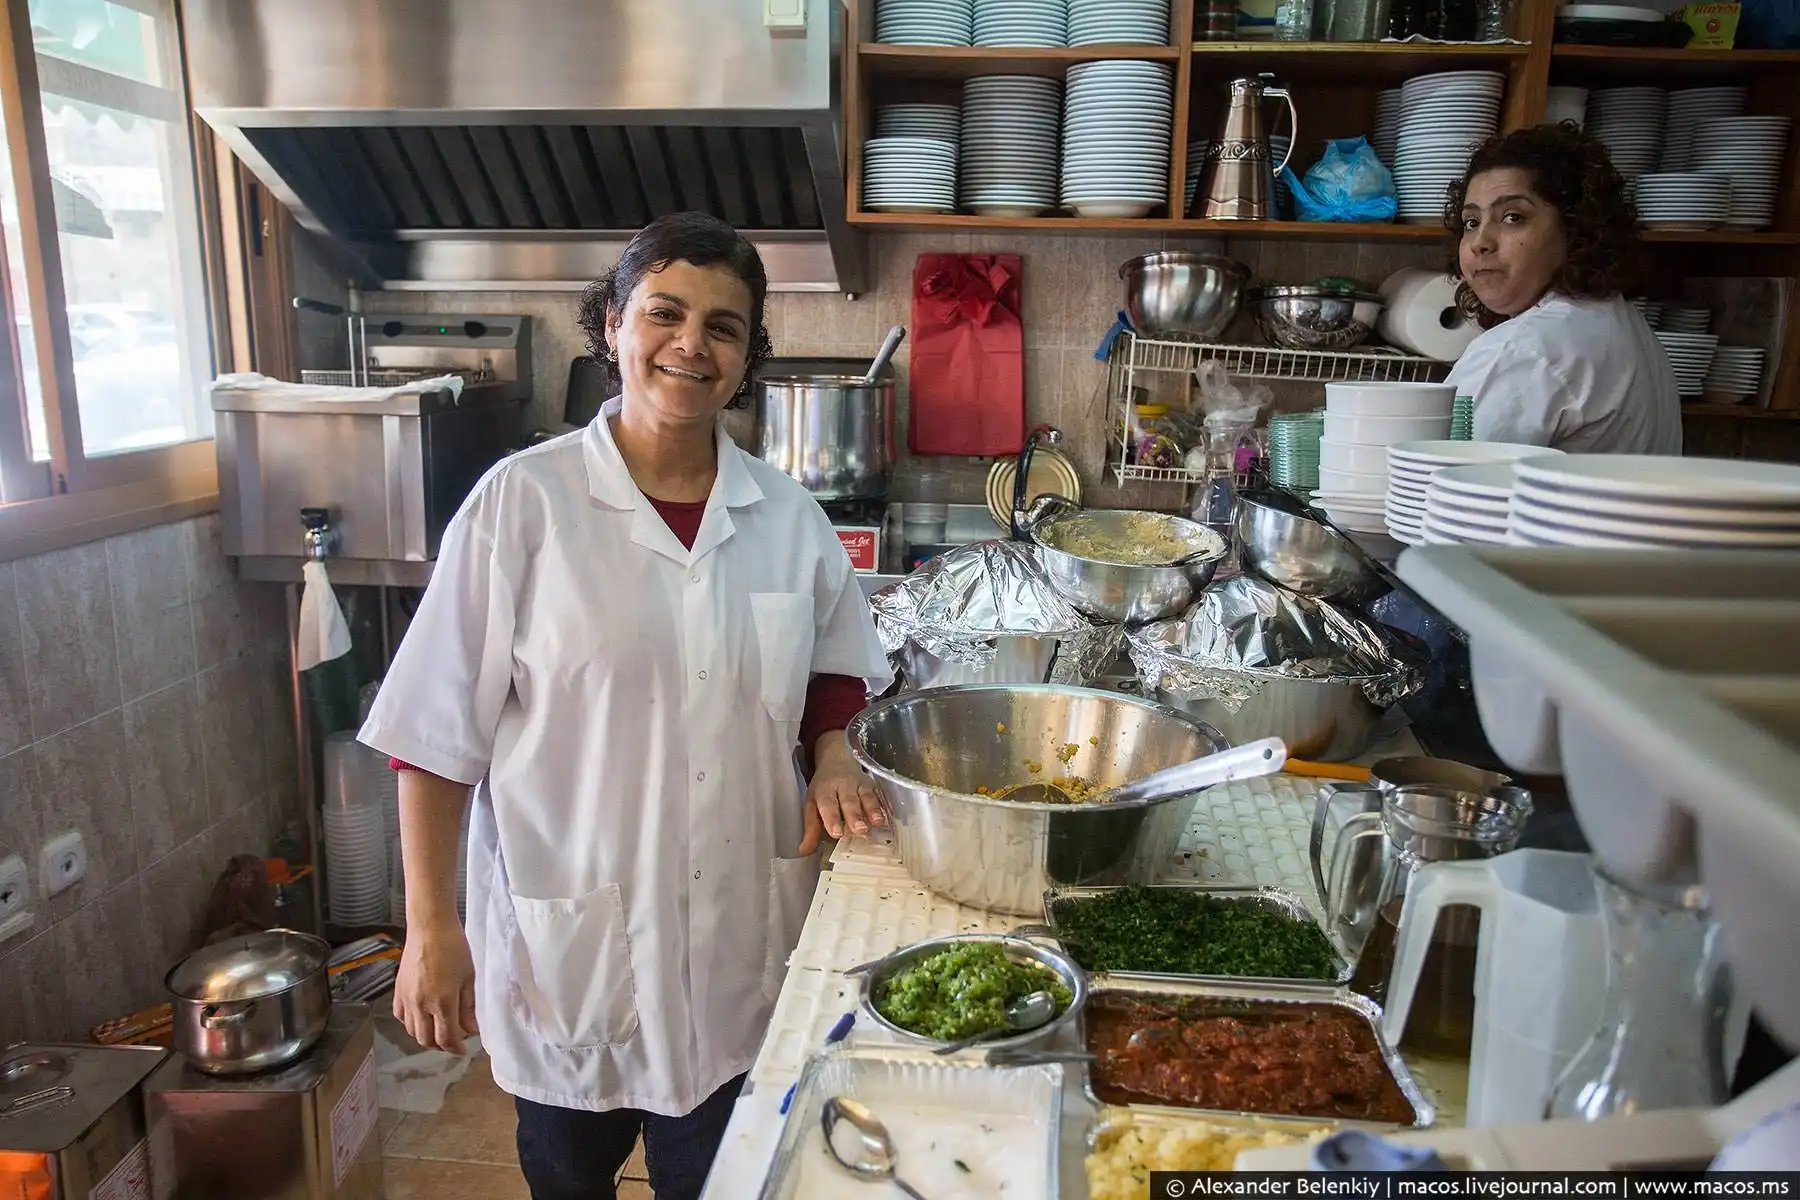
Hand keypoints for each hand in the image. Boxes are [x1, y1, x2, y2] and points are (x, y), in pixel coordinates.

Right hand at [393, 921, 478, 1053]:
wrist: (429, 927)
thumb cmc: (455, 948)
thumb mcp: (469, 978)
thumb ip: (468, 1007)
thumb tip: (471, 1029)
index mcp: (442, 1003)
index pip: (447, 1038)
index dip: (455, 1048)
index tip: (463, 1050)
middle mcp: (421, 1005)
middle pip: (426, 1040)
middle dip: (440, 1046)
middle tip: (452, 1041)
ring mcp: (406, 999)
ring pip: (412, 1032)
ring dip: (425, 1036)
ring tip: (438, 1030)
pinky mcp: (397, 991)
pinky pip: (400, 1017)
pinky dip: (410, 1024)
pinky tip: (420, 1017)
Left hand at [800, 733, 886, 854]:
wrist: (837, 762)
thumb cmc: (824, 789)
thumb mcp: (812, 804)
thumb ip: (811, 828)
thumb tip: (804, 851)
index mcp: (825, 791)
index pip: (828, 804)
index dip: (832, 818)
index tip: (836, 832)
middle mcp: (843, 786)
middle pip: (849, 800)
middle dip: (855, 815)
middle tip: (859, 829)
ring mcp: (860, 784)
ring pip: (867, 796)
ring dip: (873, 809)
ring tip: (877, 822)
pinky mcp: (873, 785)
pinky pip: (880, 794)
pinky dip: (885, 803)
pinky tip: (889, 813)